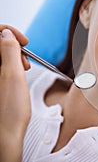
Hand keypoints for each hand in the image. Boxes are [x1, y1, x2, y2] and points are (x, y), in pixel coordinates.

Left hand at [0, 25, 30, 161]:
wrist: (5, 134)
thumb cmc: (9, 112)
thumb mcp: (13, 76)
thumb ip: (10, 50)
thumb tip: (7, 34)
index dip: (9, 33)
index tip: (23, 41)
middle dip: (14, 47)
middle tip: (25, 59)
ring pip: (0, 55)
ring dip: (14, 57)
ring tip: (24, 68)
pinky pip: (1, 66)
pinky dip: (12, 65)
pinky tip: (19, 73)